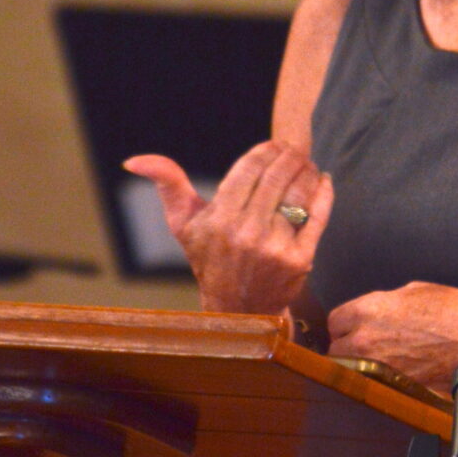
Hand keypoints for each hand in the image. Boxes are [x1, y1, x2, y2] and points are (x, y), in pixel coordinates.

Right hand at [122, 141, 332, 314]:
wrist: (239, 311)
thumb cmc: (210, 261)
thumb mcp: (184, 225)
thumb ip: (167, 185)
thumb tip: (134, 160)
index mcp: (219, 220)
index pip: (248, 170)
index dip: (264, 151)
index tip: (272, 144)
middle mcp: (246, 233)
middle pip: (276, 178)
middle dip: (288, 156)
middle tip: (294, 149)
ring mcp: (275, 247)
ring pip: (298, 195)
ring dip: (306, 171)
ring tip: (306, 163)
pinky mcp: (299, 260)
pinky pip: (317, 217)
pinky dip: (324, 194)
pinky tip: (323, 181)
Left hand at [328, 281, 457, 391]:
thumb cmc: (452, 312)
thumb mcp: (413, 291)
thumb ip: (384, 302)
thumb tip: (374, 310)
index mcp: (368, 311)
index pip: (334, 321)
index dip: (344, 324)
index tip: (351, 328)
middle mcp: (367, 340)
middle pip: (337, 349)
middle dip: (347, 347)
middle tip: (363, 345)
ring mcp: (378, 367)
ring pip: (351, 371)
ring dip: (359, 367)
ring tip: (377, 361)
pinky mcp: (393, 387)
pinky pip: (373, 385)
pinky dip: (378, 381)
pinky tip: (392, 373)